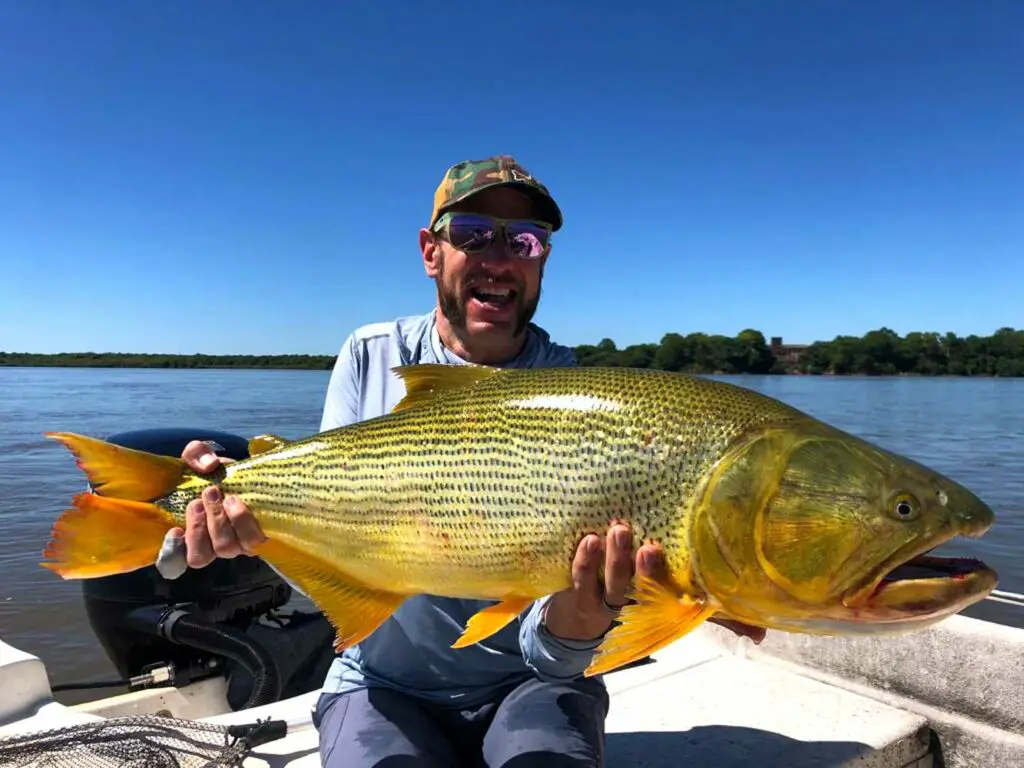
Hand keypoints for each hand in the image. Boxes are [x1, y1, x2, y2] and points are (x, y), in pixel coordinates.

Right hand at [154, 440, 265, 579]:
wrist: (255, 472)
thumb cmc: (223, 472)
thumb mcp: (204, 458)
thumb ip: (197, 454)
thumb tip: (208, 465)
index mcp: (194, 532)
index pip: (176, 560)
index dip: (173, 551)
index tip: (175, 530)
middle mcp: (215, 544)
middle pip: (202, 555)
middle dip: (200, 526)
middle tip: (206, 495)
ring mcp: (238, 544)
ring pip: (226, 549)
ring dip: (221, 522)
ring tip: (226, 497)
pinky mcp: (262, 537)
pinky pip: (254, 543)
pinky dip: (243, 524)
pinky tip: (234, 505)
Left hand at [541, 523, 766, 644]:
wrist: (573, 620)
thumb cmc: (633, 597)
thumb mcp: (672, 607)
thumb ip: (717, 615)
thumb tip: (763, 635)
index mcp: (657, 606)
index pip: (675, 601)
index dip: (687, 593)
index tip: (698, 574)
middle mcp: (630, 604)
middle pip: (639, 590)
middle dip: (646, 572)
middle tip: (650, 547)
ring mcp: (601, 598)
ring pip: (608, 582)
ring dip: (612, 560)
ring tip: (615, 532)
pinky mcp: (575, 591)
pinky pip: (578, 578)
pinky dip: (583, 561)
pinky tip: (588, 540)